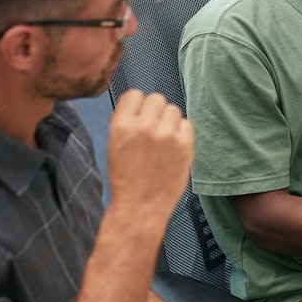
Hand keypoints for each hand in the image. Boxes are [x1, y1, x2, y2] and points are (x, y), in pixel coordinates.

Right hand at [105, 90, 193, 220]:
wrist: (140, 206)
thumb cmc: (126, 178)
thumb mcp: (114, 144)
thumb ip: (126, 121)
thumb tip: (139, 102)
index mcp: (121, 125)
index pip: (134, 94)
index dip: (137, 105)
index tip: (139, 115)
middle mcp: (144, 126)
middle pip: (156, 99)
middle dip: (154, 112)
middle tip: (152, 129)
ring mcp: (167, 135)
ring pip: (173, 110)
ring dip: (169, 121)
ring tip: (162, 141)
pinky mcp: (185, 145)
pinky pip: (187, 124)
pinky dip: (182, 133)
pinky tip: (173, 148)